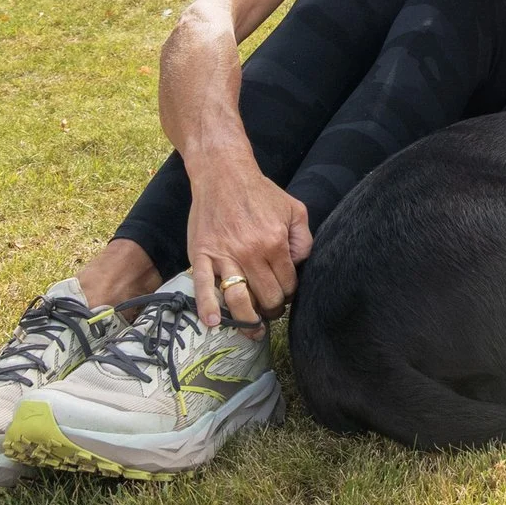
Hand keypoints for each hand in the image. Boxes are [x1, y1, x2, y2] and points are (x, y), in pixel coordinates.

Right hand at [183, 157, 311, 328]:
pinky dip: (207, 307)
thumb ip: (303, 239)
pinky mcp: (202, 255)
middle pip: (265, 297)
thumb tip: (301, 265)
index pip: (287, 284)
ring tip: (253, 329)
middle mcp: (250, 252)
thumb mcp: (294, 209)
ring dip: (247, 320)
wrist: (223, 175)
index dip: (289, 294)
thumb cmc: (260, 193)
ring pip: (238, 299)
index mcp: (275, 242)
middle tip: (271, 310)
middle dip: (272, 309)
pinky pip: (203, 286)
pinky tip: (214, 323)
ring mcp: (224, 255)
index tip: (285, 294)